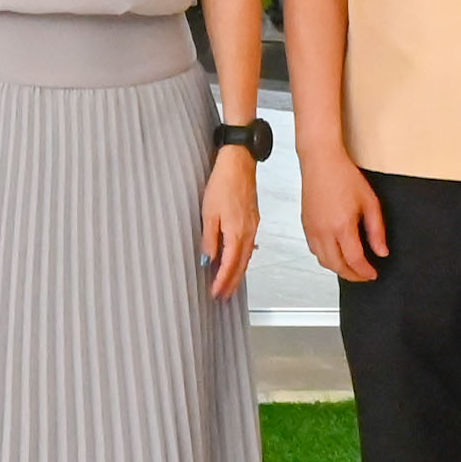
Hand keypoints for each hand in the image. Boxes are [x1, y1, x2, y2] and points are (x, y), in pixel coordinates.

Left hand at [202, 148, 261, 299]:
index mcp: (237, 233)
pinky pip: (248, 246)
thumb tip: (208, 260)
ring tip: (229, 285)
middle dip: (232, 283)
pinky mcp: (252, 220)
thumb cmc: (223, 184)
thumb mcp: (209, 213)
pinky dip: (243, 259)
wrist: (238, 164)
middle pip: (241, 265)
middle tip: (224, 297)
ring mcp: (252, 227)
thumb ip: (210, 239)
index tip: (216, 293)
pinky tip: (238, 261)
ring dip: (238, 273)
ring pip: (246, 257)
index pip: (230, 265)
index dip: (222, 281)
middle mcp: (248, 233)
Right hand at [301, 147, 386, 283]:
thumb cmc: (343, 176)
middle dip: (352, 275)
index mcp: (342, 226)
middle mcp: (323, 231)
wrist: (321, 162)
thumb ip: (377, 231)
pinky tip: (336, 253)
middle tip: (364, 275)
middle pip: (336, 266)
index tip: (373, 274)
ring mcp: (312, 229)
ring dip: (338, 268)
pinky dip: (326, 258)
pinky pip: (314, 250)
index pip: (354, 260)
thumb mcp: (370, 203)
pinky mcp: (305, 225)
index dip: (365, 272)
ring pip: (323, 261)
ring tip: (351, 267)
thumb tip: (381, 251)